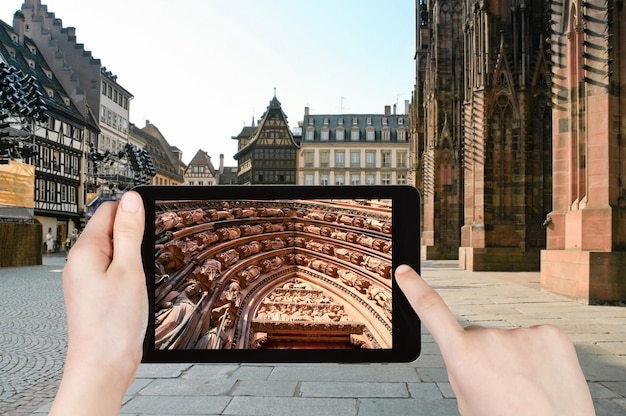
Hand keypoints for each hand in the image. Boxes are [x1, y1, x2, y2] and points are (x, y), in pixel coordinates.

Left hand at [50, 191, 146, 415]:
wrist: (103, 365)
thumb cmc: (113, 323)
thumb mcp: (130, 269)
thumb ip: (130, 232)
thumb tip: (132, 199)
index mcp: (86, 250)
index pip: (108, 210)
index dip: (132, 210)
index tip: (153, 217)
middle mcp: (81, 263)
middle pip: (112, 230)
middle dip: (135, 235)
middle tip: (151, 251)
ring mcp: (87, 279)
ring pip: (115, 252)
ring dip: (134, 256)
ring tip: (145, 274)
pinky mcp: (96, 293)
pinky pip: (114, 271)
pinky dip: (130, 273)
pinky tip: (140, 287)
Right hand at [395, 264, 594, 415]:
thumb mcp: (468, 402)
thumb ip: (462, 369)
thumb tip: (469, 350)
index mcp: (461, 355)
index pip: (430, 310)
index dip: (414, 288)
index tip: (404, 271)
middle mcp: (488, 337)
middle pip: (478, 338)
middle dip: (486, 357)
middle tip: (503, 388)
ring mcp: (521, 334)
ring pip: (509, 342)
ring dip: (516, 360)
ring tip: (529, 390)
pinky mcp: (551, 334)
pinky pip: (536, 341)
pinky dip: (540, 357)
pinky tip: (546, 379)